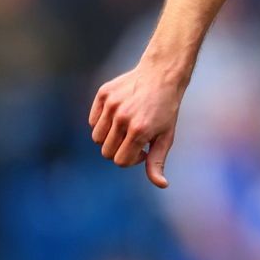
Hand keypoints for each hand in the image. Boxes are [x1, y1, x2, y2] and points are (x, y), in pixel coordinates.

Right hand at [88, 61, 183, 187]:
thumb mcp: (166, 136)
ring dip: (109, 138)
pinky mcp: (103, 94)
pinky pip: (92, 121)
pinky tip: (118, 116)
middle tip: (135, 139)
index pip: (120, 161)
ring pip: (96, 138)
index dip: (132, 160)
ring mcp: (111, 105)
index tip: (143, 149)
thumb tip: (161, 184)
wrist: (161, 75)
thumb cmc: (166, 109)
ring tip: (125, 129)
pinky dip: (102, 124)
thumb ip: (158, 162)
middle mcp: (122, 118)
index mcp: (139, 131)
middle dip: (119, 150)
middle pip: (106, 152)